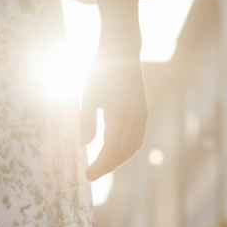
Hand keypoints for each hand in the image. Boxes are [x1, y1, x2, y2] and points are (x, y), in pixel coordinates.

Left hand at [81, 53, 147, 181]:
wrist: (123, 50)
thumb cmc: (101, 71)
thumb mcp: (88, 94)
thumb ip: (87, 120)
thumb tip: (83, 145)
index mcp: (120, 113)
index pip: (111, 149)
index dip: (100, 166)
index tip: (87, 175)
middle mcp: (135, 116)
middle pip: (122, 153)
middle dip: (107, 167)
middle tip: (91, 176)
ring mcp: (141, 114)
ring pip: (132, 148)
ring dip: (116, 161)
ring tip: (100, 167)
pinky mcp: (143, 112)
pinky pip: (137, 139)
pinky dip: (126, 151)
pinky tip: (114, 154)